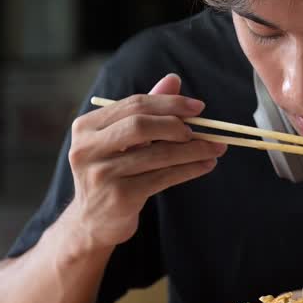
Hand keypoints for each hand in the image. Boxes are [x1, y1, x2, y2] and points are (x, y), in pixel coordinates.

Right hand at [60, 74, 225, 249]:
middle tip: (202, 130)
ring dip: (193, 149)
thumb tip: (173, 80)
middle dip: (177, 124)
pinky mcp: (119, 197)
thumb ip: (146, 109)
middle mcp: (87, 149)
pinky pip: (163, 177)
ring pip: (158, 154)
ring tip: (216, 147)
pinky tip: (205, 165)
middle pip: (140, 125)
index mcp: (86, 127)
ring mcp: (102, 174)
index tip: (198, 107)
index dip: (169, 103)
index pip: (133, 105)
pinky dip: (189, 169)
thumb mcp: (123, 139)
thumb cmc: (111, 172)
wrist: (92, 222)